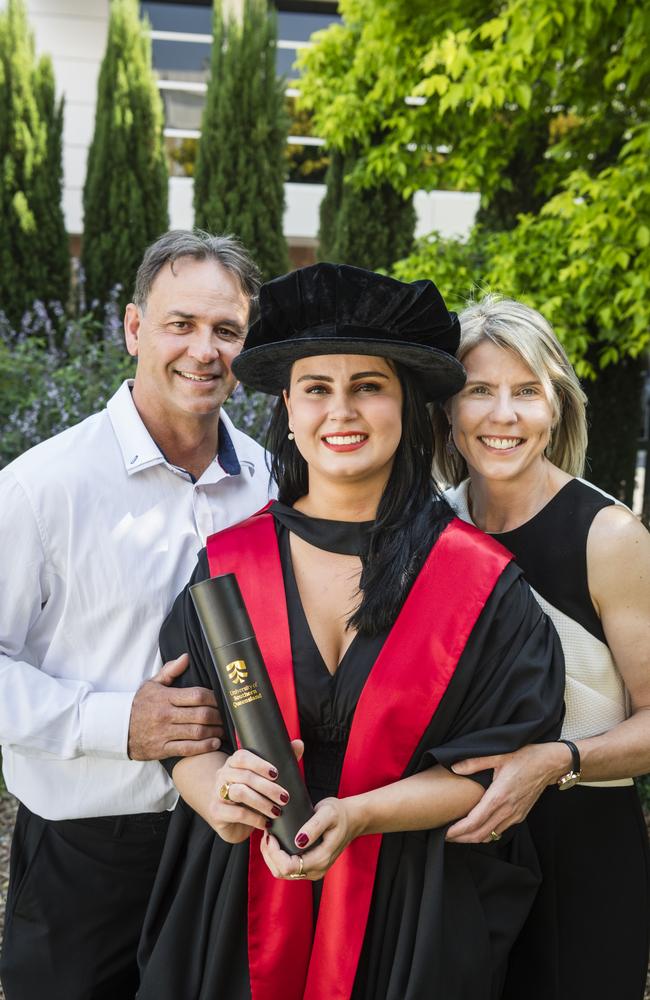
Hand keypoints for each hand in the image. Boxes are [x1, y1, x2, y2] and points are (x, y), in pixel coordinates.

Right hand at [127, 653, 223, 759]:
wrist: (116, 728)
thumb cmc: (138, 705)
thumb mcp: (151, 684)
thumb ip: (170, 670)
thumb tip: (186, 657)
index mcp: (165, 697)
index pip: (197, 695)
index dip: (214, 698)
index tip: (222, 699)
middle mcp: (165, 715)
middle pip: (201, 715)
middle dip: (218, 716)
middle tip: (227, 716)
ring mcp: (164, 733)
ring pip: (197, 732)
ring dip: (215, 731)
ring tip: (223, 729)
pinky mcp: (162, 749)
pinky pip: (187, 749)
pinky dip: (204, 747)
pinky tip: (214, 743)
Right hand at [211, 741, 302, 844]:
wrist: (231, 821)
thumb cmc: (251, 795)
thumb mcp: (265, 779)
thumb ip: (281, 761)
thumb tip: (299, 743)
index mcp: (233, 763)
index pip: (242, 756)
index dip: (259, 764)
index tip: (276, 773)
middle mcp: (222, 775)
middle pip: (245, 776)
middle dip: (268, 788)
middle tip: (285, 798)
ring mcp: (217, 793)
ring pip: (240, 793)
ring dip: (262, 803)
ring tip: (277, 812)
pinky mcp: (216, 812)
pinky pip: (237, 813)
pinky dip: (255, 819)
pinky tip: (266, 823)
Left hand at [261, 795, 360, 880]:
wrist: (351, 820)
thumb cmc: (339, 814)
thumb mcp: (328, 812)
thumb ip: (314, 826)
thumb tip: (298, 841)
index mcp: (321, 859)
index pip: (288, 867)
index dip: (274, 852)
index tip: (271, 834)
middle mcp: (316, 870)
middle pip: (281, 872)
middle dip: (269, 854)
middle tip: (267, 832)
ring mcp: (313, 871)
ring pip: (281, 872)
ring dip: (271, 856)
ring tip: (270, 836)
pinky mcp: (309, 868)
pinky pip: (287, 869)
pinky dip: (276, 857)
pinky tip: (276, 842)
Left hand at [445, 743, 572, 842]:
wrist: (550, 764)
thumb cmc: (525, 757)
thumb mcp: (499, 754)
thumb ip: (475, 762)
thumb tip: (455, 767)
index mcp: (499, 796)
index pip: (474, 821)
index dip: (458, 830)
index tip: (445, 832)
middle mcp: (507, 810)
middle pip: (480, 834)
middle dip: (462, 838)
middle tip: (445, 836)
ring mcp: (515, 815)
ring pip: (491, 835)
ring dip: (473, 838)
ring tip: (458, 835)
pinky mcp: (520, 815)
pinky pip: (500, 831)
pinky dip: (487, 834)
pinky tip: (478, 829)